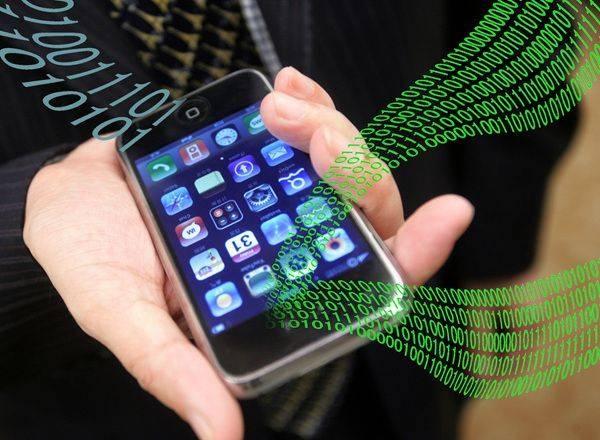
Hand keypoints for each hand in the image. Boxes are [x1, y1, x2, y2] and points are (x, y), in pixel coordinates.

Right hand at [23, 67, 473, 439]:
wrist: (65, 195)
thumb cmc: (90, 258)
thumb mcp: (120, 315)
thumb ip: (171, 367)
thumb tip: (222, 433)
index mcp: (270, 299)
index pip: (363, 287)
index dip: (411, 255)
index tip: (450, 215)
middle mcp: (287, 250)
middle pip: (361, 214)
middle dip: (352, 169)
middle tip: (311, 134)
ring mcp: (280, 199)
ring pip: (340, 165)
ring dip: (325, 127)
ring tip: (277, 106)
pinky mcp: (264, 157)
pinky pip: (306, 128)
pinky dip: (307, 103)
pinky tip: (288, 86)